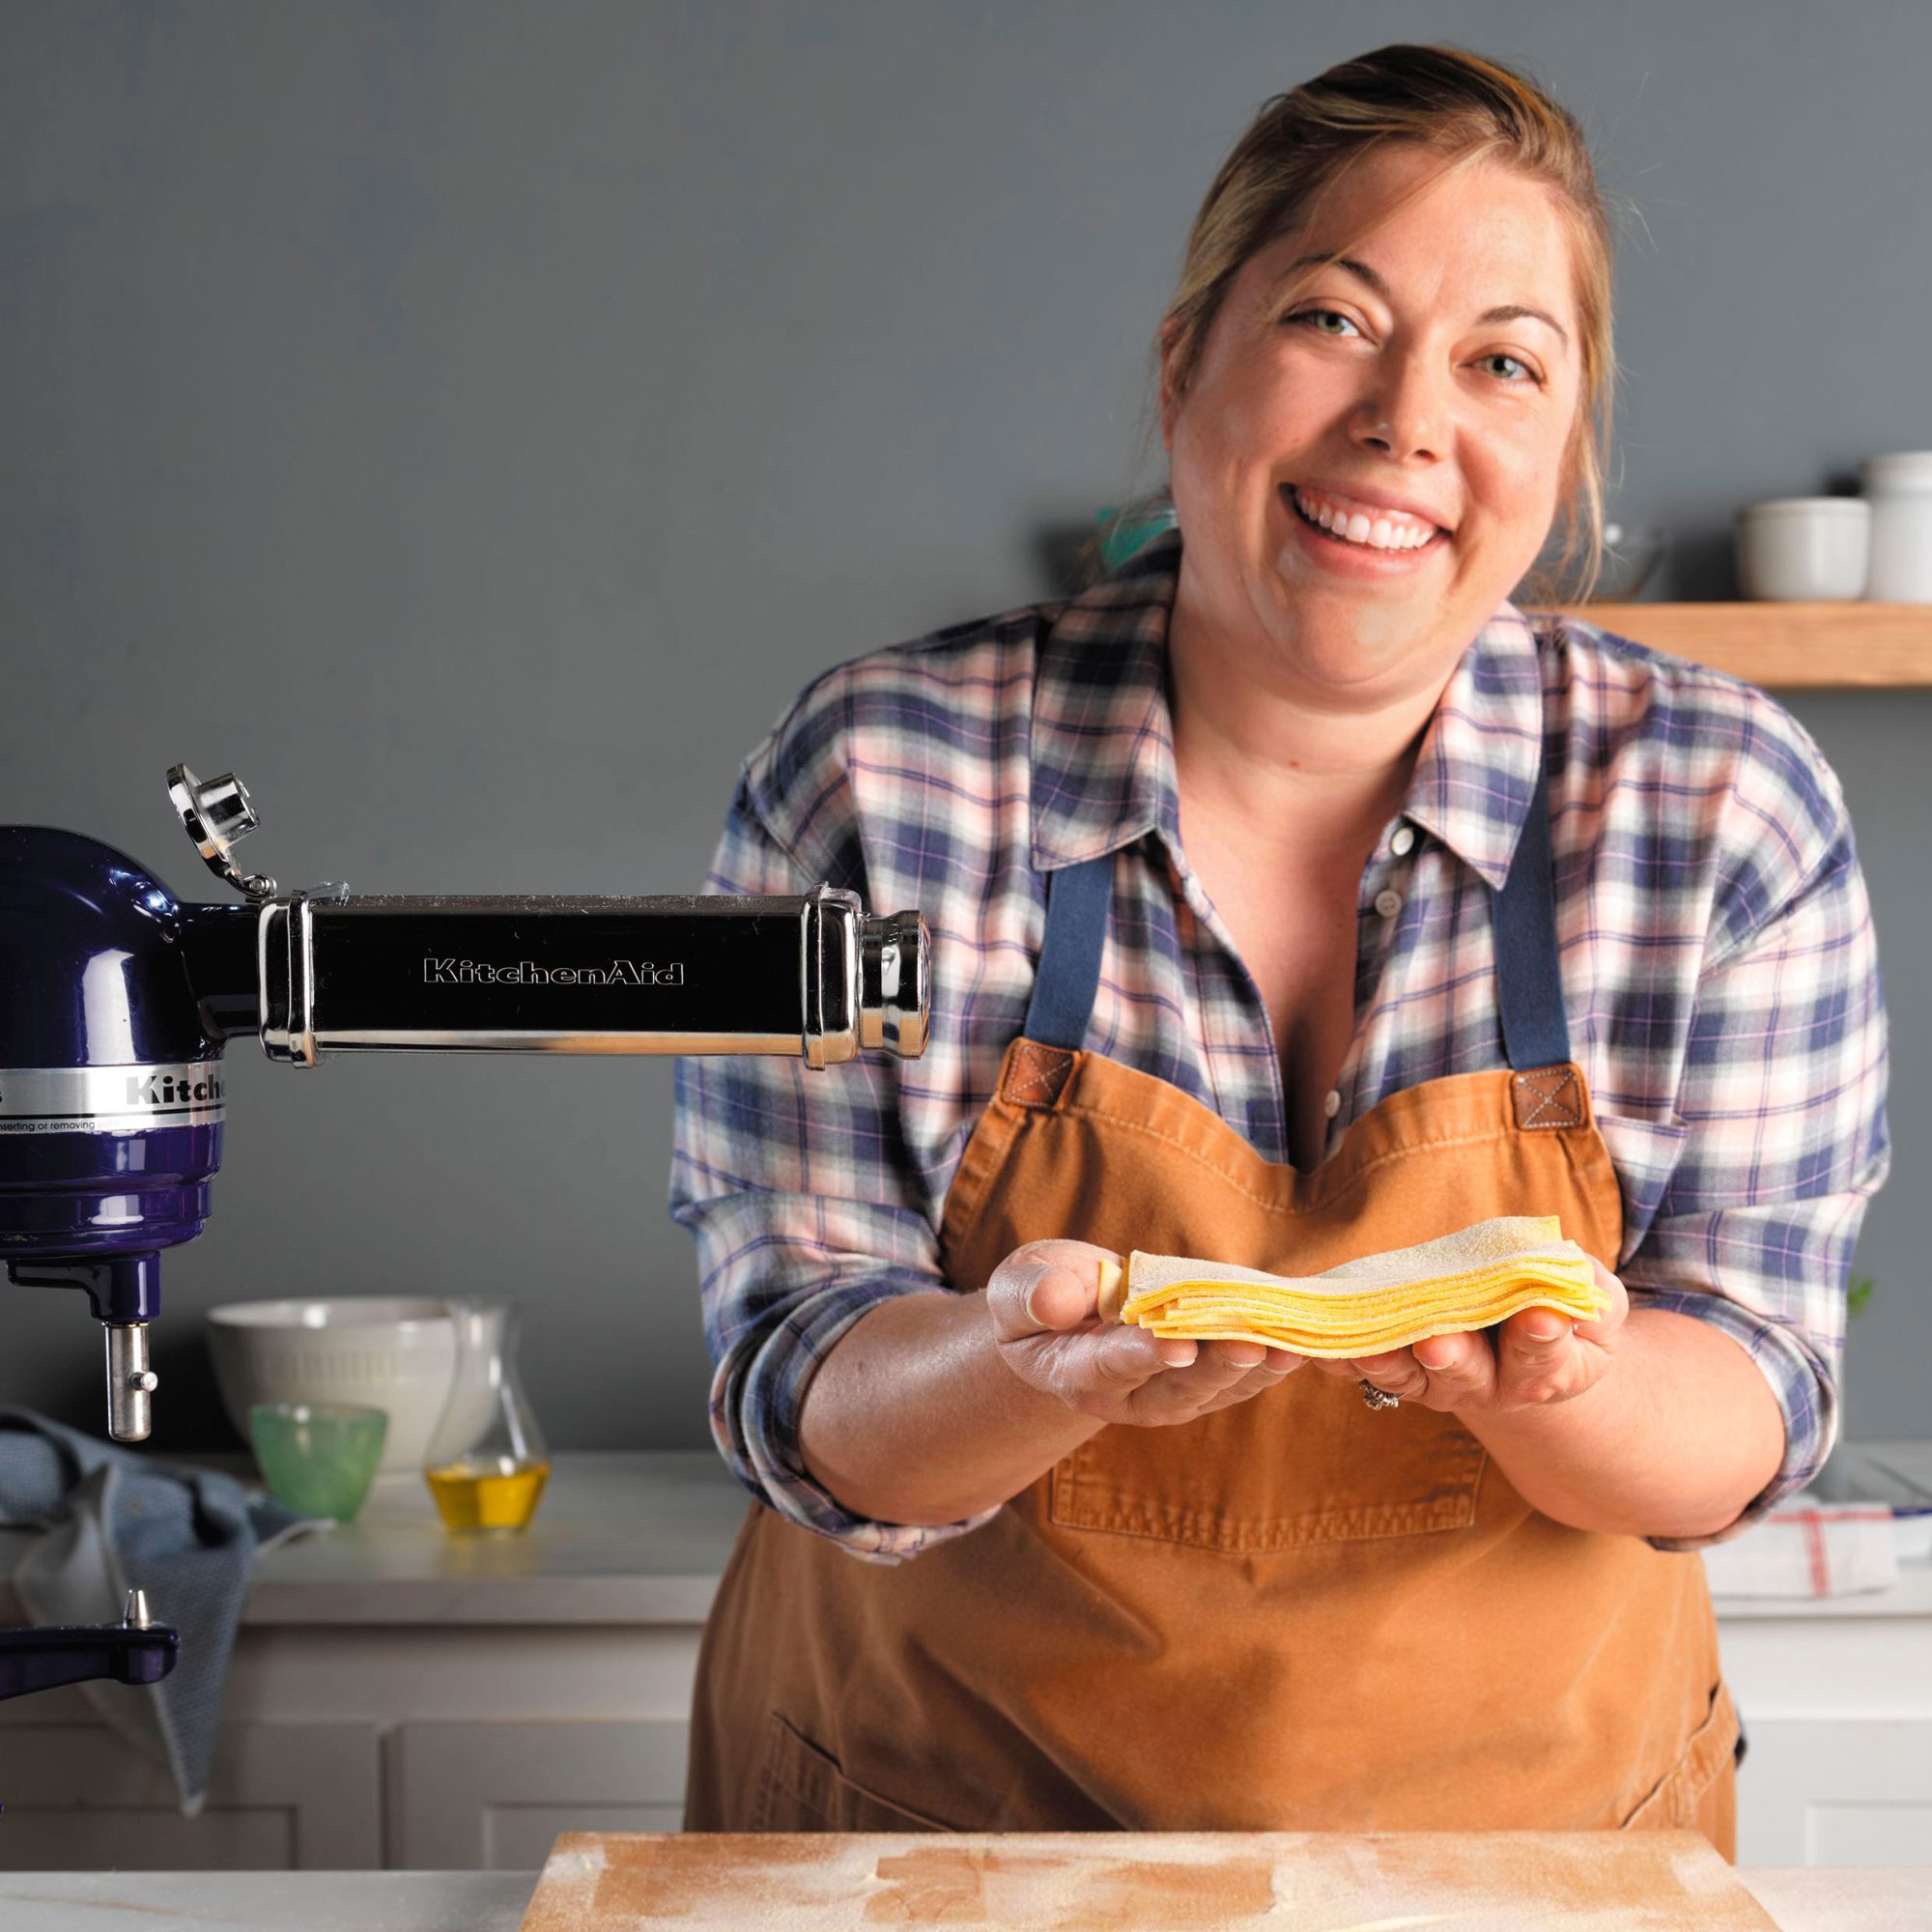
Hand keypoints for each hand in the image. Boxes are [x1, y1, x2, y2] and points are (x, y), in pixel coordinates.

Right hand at [986, 1238, 1304, 1426]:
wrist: (1064, 1323)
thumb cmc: (1038, 1298)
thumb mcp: (1016, 1287)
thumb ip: (1031, 1294)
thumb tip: (1055, 1300)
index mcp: (1075, 1373)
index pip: (1108, 1366)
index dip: (1141, 1355)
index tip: (1172, 1344)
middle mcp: (1128, 1396)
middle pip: (1175, 1388)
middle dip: (1212, 1367)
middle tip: (1246, 1345)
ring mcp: (1171, 1395)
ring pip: (1216, 1389)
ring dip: (1253, 1368)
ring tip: (1285, 1345)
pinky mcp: (1204, 1385)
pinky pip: (1241, 1379)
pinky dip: (1271, 1361)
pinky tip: (1299, 1343)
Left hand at [1309, 1257, 1629, 1415]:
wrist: (1527, 1346)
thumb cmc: (1566, 1315)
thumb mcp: (1592, 1302)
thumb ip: (1584, 1288)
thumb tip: (1563, 1262)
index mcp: (1547, 1370)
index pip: (1545, 1354)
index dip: (1541, 1337)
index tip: (1537, 1318)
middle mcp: (1490, 1385)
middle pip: (1469, 1373)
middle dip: (1452, 1356)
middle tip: (1436, 1344)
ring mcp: (1440, 1383)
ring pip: (1411, 1375)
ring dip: (1387, 1360)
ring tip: (1368, 1345)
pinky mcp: (1401, 1373)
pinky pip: (1369, 1368)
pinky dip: (1345, 1357)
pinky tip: (1320, 1348)